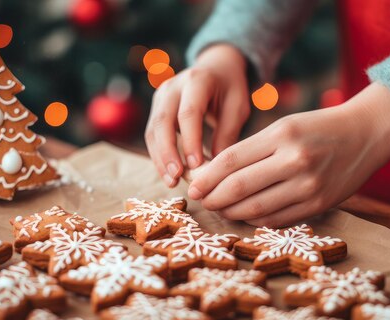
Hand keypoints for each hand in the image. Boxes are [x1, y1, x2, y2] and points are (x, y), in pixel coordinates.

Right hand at [145, 44, 249, 186]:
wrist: (216, 67)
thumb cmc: (230, 89)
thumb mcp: (238, 108)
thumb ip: (227, 134)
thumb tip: (216, 169)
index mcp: (197, 80)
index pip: (188, 113)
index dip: (190, 141)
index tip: (196, 166)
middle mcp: (173, 86)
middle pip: (162, 121)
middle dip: (167, 153)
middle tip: (176, 178)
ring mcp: (160, 96)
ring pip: (152, 130)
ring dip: (160, 158)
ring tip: (171, 181)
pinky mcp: (156, 108)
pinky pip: (152, 134)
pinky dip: (159, 155)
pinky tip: (169, 173)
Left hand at [187, 82, 389, 226]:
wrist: (365, 134)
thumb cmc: (317, 128)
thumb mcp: (283, 127)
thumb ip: (250, 150)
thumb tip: (211, 174)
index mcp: (281, 135)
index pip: (230, 160)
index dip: (206, 177)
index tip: (192, 185)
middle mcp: (294, 160)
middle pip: (238, 188)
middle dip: (213, 198)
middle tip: (201, 200)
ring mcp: (308, 186)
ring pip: (255, 209)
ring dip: (230, 212)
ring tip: (220, 208)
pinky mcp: (319, 205)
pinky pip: (276, 220)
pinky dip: (255, 220)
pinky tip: (245, 215)